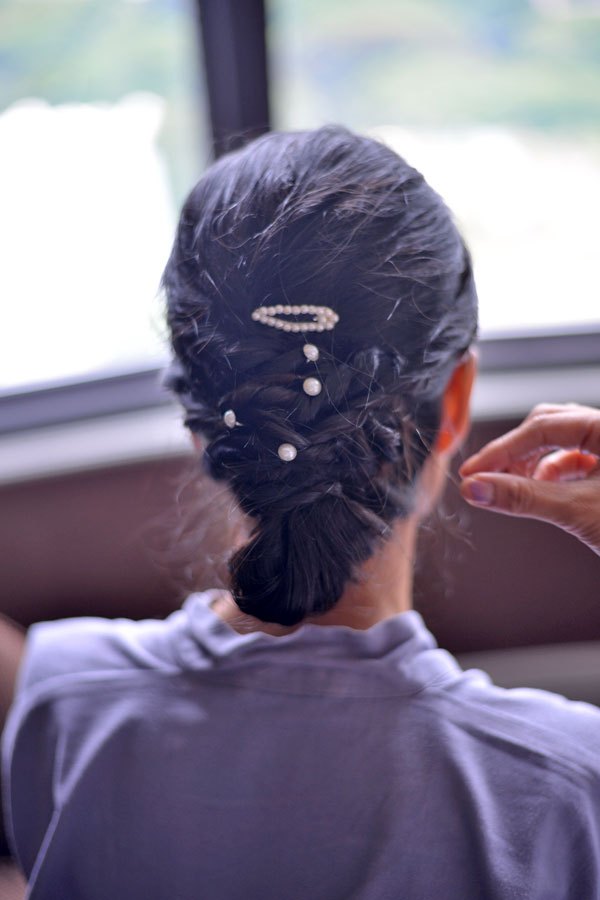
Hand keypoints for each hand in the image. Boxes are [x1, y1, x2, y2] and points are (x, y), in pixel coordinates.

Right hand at [459, 403, 599, 556]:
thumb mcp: (577, 511)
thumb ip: (522, 497)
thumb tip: (475, 488)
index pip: (543, 425)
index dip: (502, 449)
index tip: (473, 472)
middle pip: (550, 426)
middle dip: (516, 451)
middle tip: (486, 477)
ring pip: (562, 444)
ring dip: (532, 464)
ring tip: (511, 487)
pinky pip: (575, 463)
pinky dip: (552, 476)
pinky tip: (540, 493)